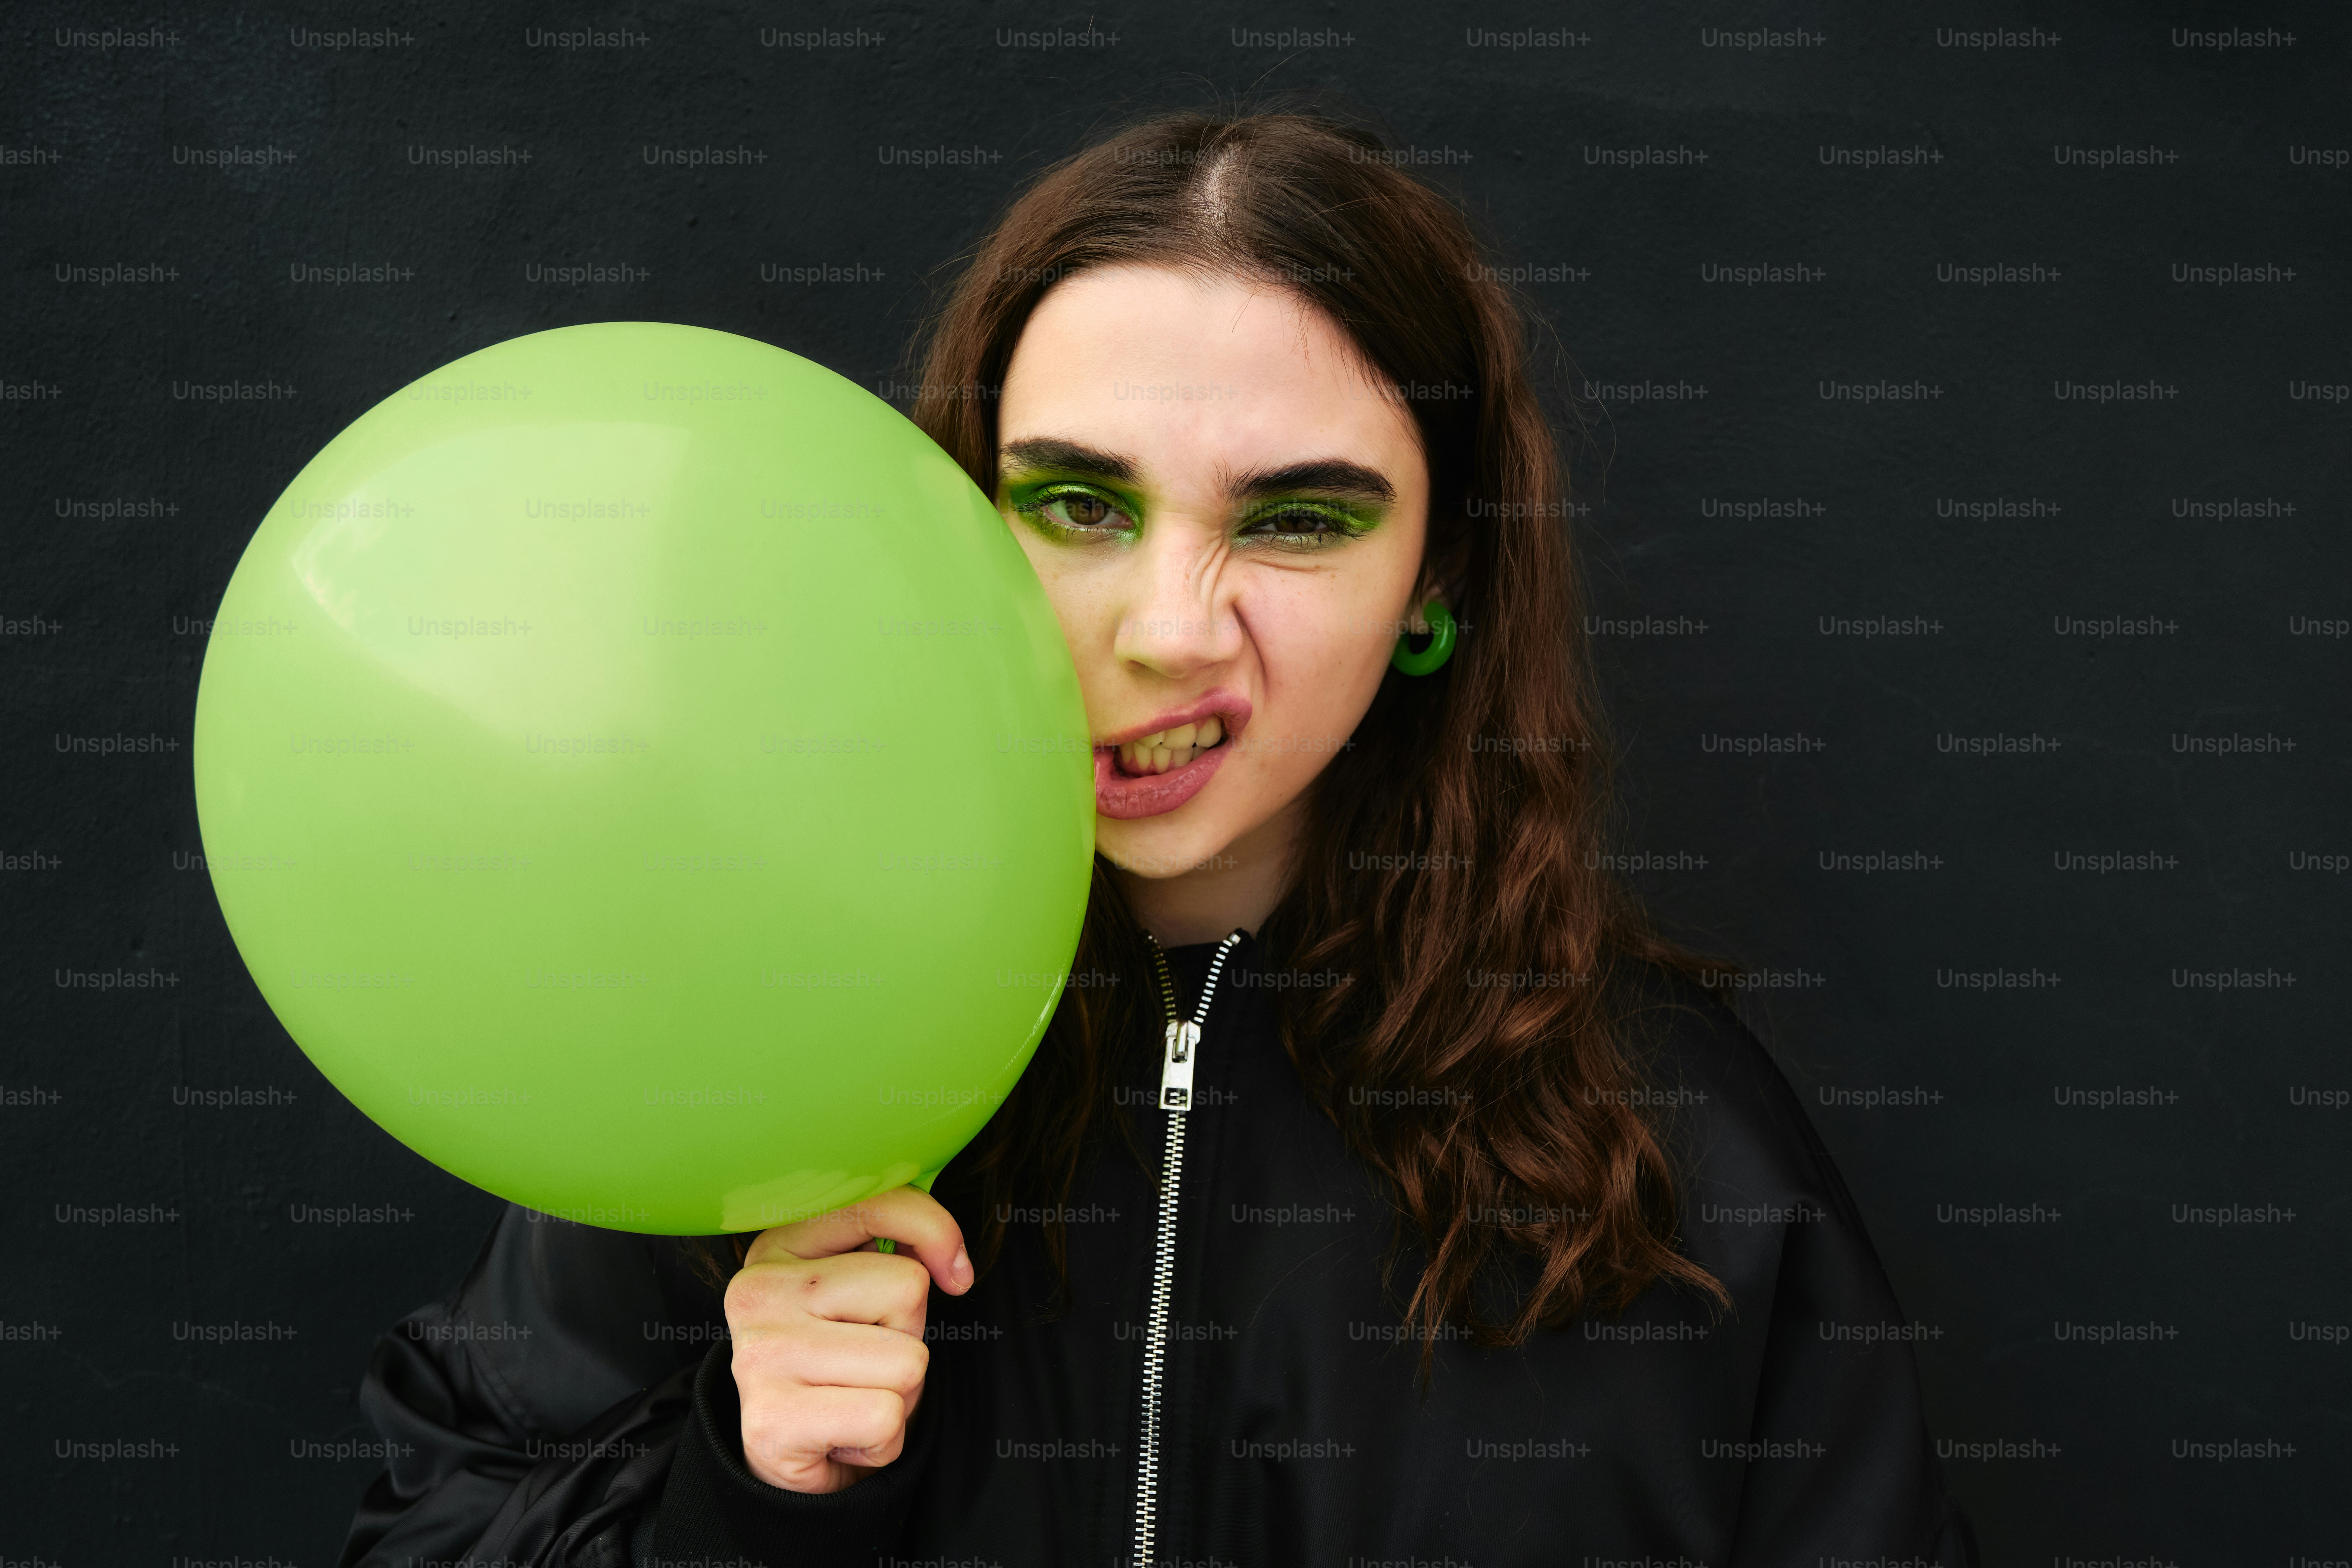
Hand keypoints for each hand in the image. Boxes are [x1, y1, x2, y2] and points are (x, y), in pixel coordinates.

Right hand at [722, 1183, 971, 1491]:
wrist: (789, 1458)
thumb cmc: (839, 1366)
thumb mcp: (862, 1290)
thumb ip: (895, 1246)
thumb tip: (953, 1268)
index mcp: (776, 1245)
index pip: (879, 1204)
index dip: (935, 1233)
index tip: (951, 1273)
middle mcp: (758, 1291)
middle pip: (907, 1288)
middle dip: (907, 1335)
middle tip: (864, 1362)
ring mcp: (760, 1356)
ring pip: (907, 1360)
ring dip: (900, 1393)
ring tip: (854, 1398)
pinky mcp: (771, 1422)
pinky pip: (885, 1418)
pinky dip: (883, 1440)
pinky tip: (845, 1438)